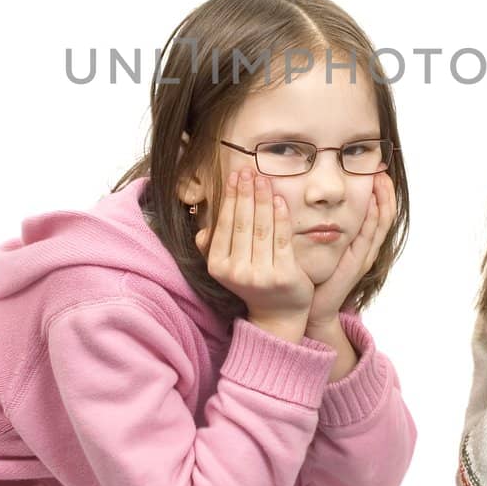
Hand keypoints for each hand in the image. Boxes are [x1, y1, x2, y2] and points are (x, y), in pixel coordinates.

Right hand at [195, 167, 313, 341]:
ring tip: (263, 179)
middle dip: (245, 193)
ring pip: (262, 228)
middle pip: (242, 223)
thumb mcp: (227, 267)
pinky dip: (280, 217)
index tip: (234, 176)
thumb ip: (213, 247)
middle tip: (247, 170)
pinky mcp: (284, 276)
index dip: (230, 198)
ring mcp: (261, 275)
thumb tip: (202, 231)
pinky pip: (281, 239)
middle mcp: (236, 272)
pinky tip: (279, 200)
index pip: (225, 225)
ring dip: (262, 199)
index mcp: (218, 267)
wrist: (277, 315)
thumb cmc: (252, 282)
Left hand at [307, 171, 394, 330]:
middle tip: (382, 167)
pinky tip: (371, 202)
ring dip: (383, 199)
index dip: (380, 190)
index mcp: (360, 242)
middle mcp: (367, 247)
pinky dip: (372, 218)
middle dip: (385, 190)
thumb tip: (314, 194)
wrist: (314, 307)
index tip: (376, 167)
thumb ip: (323, 223)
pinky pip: (368, 237)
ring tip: (381, 178)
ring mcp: (364, 256)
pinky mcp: (357, 264)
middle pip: (384, 214)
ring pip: (381, 223)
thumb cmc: (314, 274)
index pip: (376, 211)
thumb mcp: (321, 243)